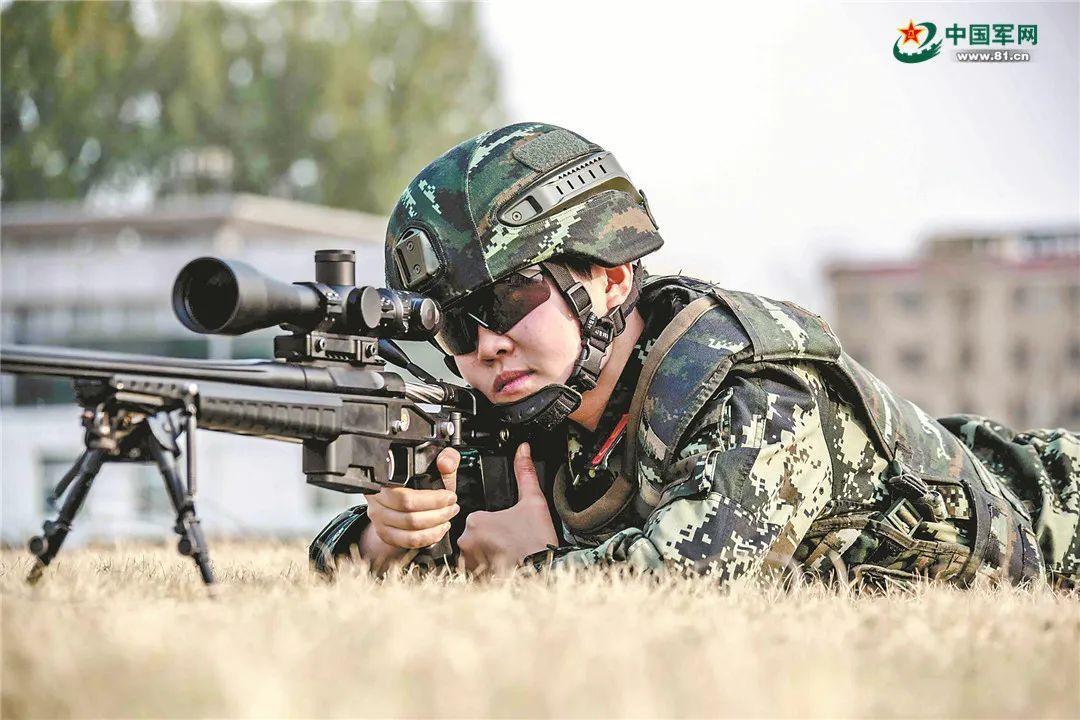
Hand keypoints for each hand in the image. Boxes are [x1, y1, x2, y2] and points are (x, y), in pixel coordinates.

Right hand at [364, 447, 460, 551]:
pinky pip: (408, 541)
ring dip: (435, 526)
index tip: (449, 496)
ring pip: (410, 531)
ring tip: (447, 517)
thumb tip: (446, 461)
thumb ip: (446, 459)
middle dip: (438, 513)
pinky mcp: (386, 534)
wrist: (403, 500)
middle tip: (452, 507)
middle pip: (409, 515)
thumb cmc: (418, 484)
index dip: (432, 499)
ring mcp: (379, 520)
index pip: (405, 495)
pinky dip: (429, 537)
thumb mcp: (434, 469)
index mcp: (385, 481)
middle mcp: (377, 501)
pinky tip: (439, 529)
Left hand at [457, 443, 557, 576]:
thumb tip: (523, 450)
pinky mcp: (474, 579)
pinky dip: (488, 568)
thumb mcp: (534, 502)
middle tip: (510, 541)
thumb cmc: (536, 543)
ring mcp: (468, 563)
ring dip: (487, 552)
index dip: (495, 521)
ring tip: (509, 554)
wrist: (542, 574)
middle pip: (474, 534)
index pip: (478, 516)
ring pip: (474, 552)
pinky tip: (505, 565)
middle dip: (490, 537)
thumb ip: (525, 474)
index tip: (508, 528)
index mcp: (475, 520)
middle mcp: (465, 542)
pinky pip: (477, 570)